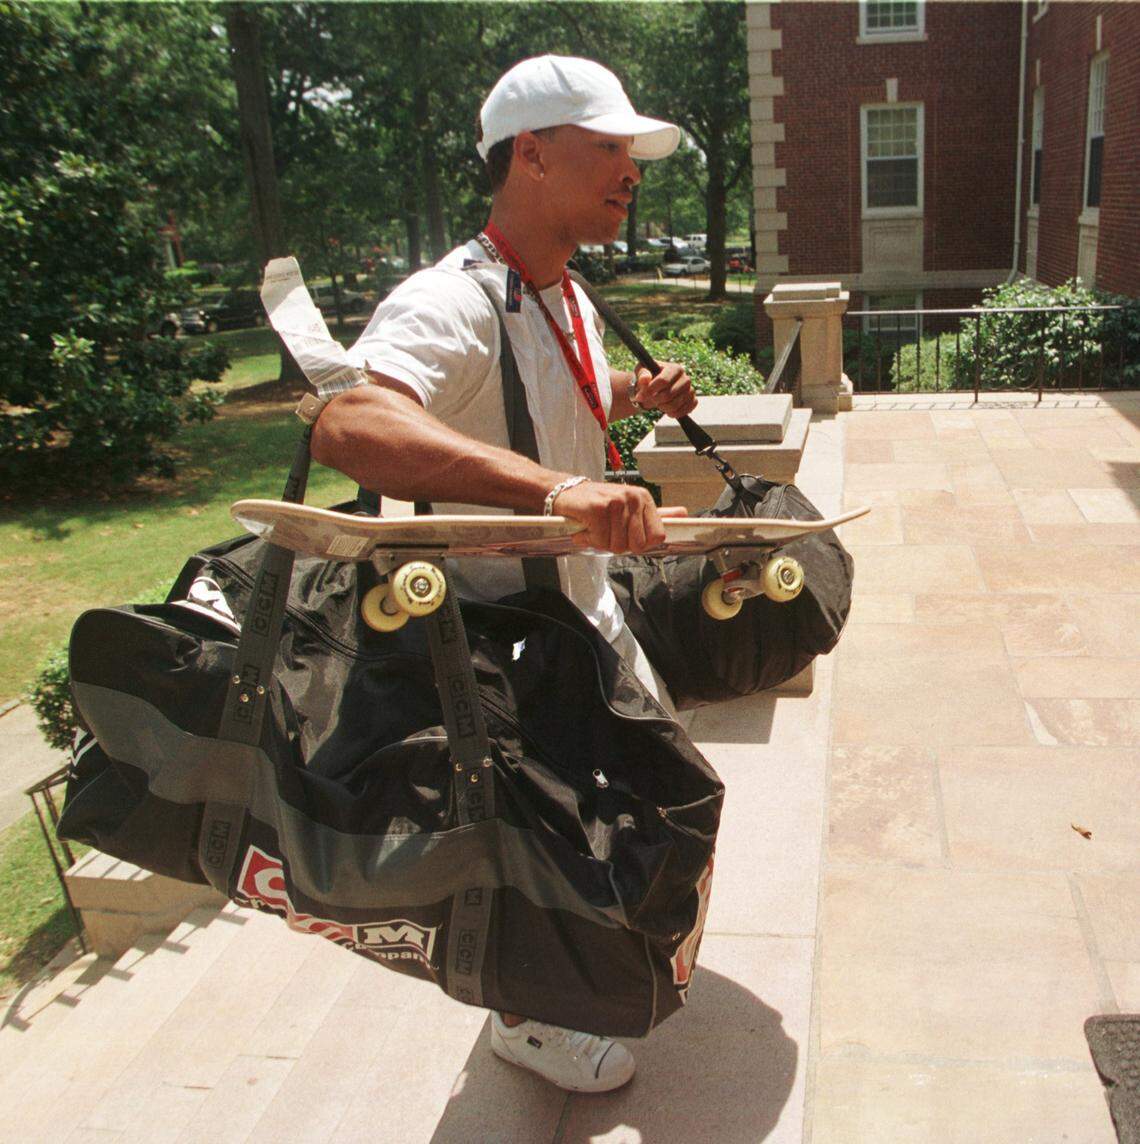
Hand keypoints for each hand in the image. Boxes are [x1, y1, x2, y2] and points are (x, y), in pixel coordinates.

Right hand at [552, 480, 687, 553]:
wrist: (565, 493)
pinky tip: (585, 527)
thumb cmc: (598, 504)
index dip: (639, 543)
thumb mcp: (630, 507)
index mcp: (644, 498)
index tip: (625, 534)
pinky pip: (600, 541)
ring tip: (595, 527)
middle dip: (618, 544)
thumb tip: (684, 515)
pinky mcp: (598, 509)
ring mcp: (616, 502)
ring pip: (617, 546)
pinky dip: (589, 539)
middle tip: (607, 531)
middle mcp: (633, 498)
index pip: (657, 537)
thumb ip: (657, 514)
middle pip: (637, 545)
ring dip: (601, 542)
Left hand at [630, 361, 697, 418]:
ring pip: (675, 405)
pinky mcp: (693, 401)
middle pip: (668, 395)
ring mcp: (691, 390)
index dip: (650, 390)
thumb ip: (642, 374)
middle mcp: (686, 378)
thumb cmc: (649, 378)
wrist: (658, 388)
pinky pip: (685, 411)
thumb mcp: (641, 372)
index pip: (663, 381)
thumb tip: (645, 379)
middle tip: (651, 399)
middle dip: (655, 400)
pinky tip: (668, 410)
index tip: (640, 396)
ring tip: (658, 404)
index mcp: (675, 368)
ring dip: (663, 408)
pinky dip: (674, 413)